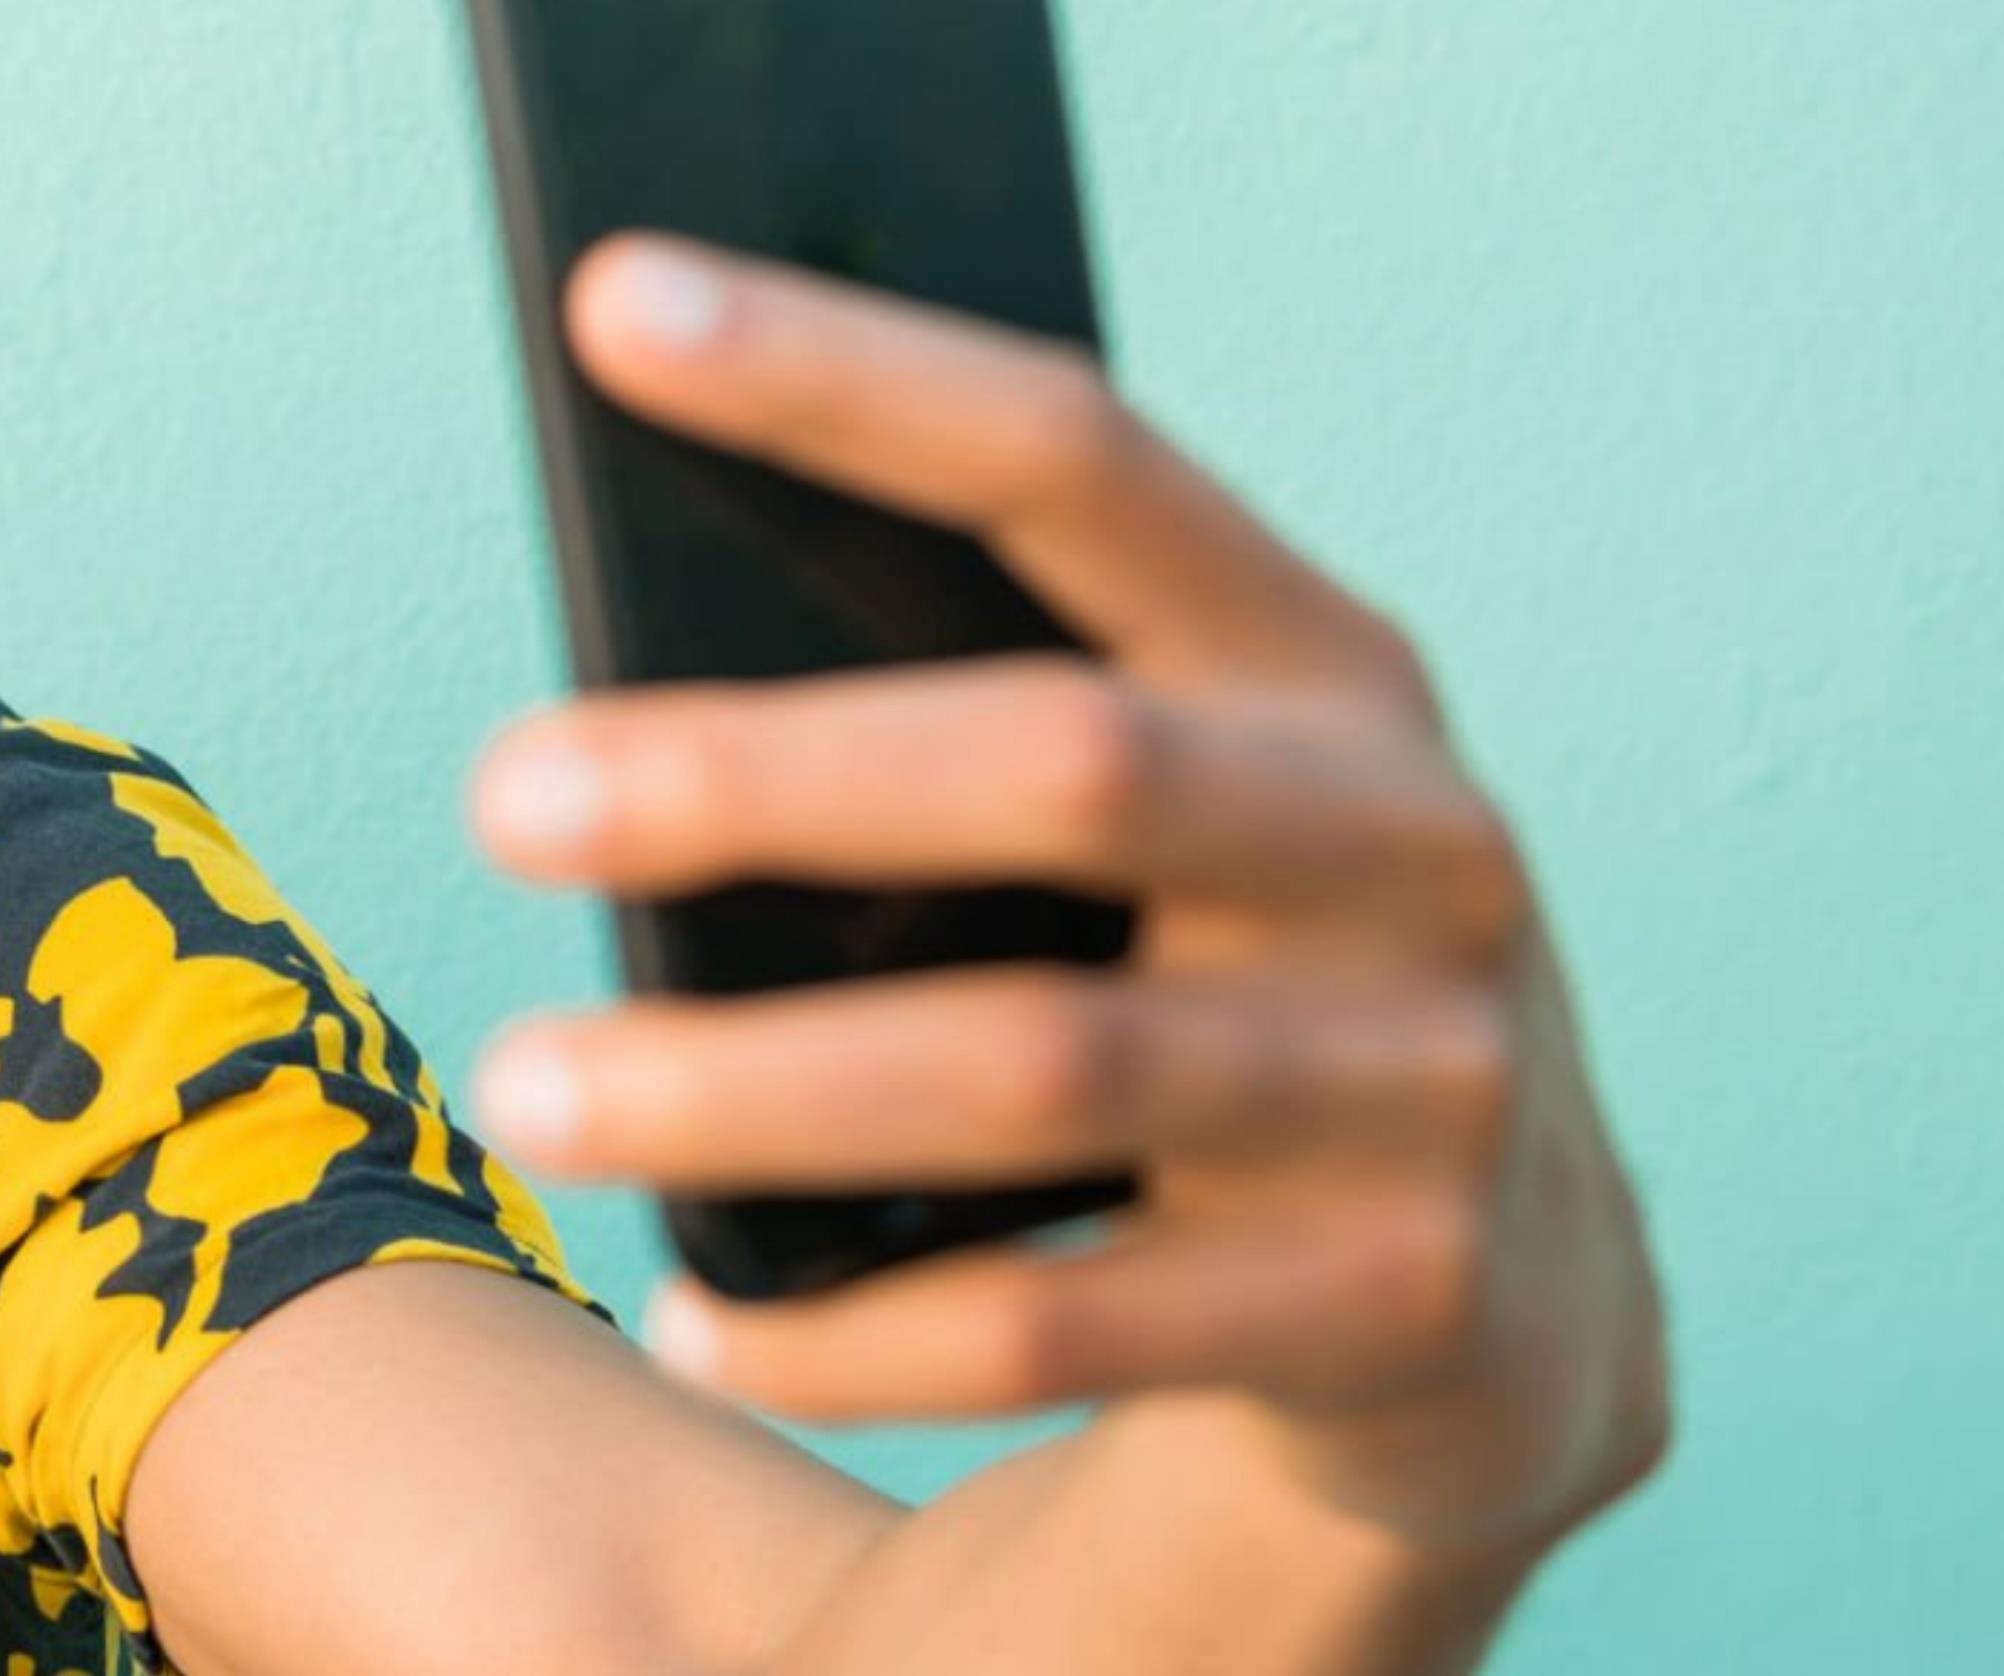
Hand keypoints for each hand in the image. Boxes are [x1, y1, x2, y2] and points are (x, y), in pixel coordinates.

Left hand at [462, 235, 1670, 1554]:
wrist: (1498, 1323)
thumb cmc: (1224, 997)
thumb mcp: (1167, 826)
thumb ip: (970, 734)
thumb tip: (603, 723)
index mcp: (1327, 670)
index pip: (1081, 464)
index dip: (851, 382)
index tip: (619, 309)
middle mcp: (1411, 846)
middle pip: (1065, 764)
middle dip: (761, 777)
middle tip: (504, 794)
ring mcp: (1430, 1082)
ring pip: (1043, 1066)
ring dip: (751, 1086)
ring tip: (527, 1089)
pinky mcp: (1401, 1305)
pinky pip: (1064, 1323)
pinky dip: (845, 1329)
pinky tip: (689, 1311)